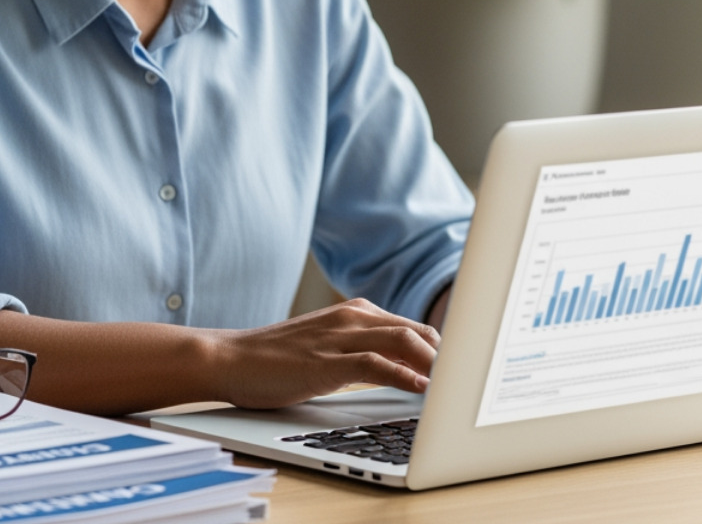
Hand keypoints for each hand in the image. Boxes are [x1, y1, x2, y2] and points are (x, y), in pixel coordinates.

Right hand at [196, 298, 440, 408]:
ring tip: (455, 386)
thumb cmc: (278, 359)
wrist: (230, 358)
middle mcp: (354, 317)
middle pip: (418, 332)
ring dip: (435, 365)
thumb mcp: (329, 347)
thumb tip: (406, 371)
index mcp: (357, 312)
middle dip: (449, 357)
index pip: (415, 328)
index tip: (464, 370)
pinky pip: (376, 365)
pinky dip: (405, 376)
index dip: (444, 349)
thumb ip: (365, 351)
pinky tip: (422, 390)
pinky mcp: (326, 361)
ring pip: (404, 342)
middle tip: (470, 381)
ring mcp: (340, 337)